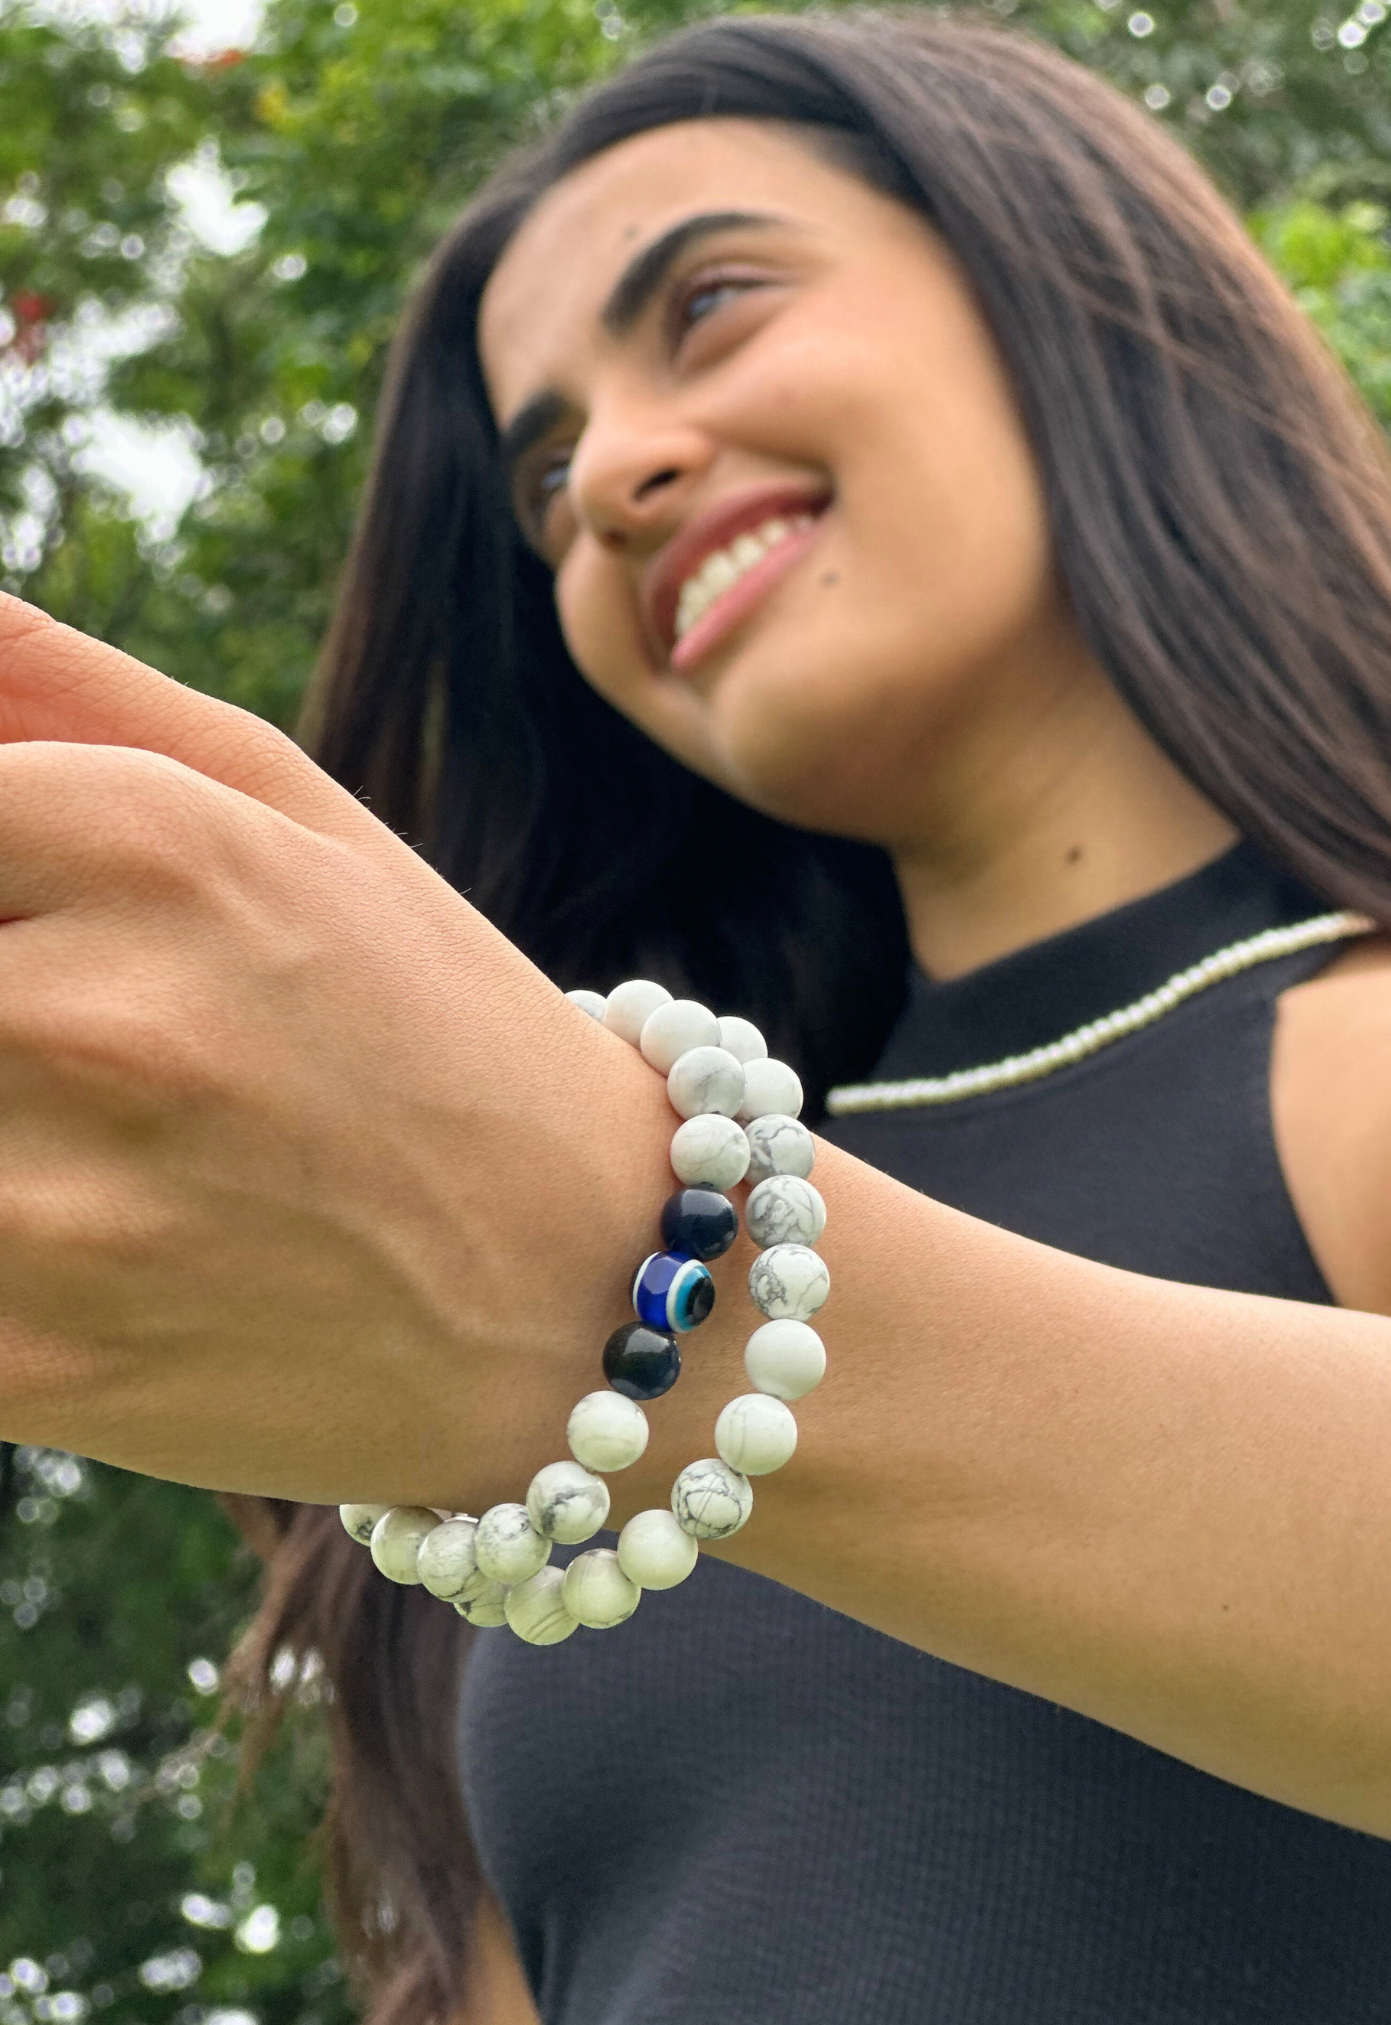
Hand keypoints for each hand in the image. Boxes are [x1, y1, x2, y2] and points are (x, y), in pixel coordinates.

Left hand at [0, 595, 672, 1507]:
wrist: (589, 1293)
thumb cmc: (434, 1026)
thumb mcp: (299, 818)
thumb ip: (69, 693)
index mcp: (155, 845)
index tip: (38, 921)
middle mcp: (92, 1014)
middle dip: (5, 989)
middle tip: (97, 1031)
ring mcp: (56, 1209)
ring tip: (112, 1129)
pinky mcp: (37, 1367)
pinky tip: (96, 1238)